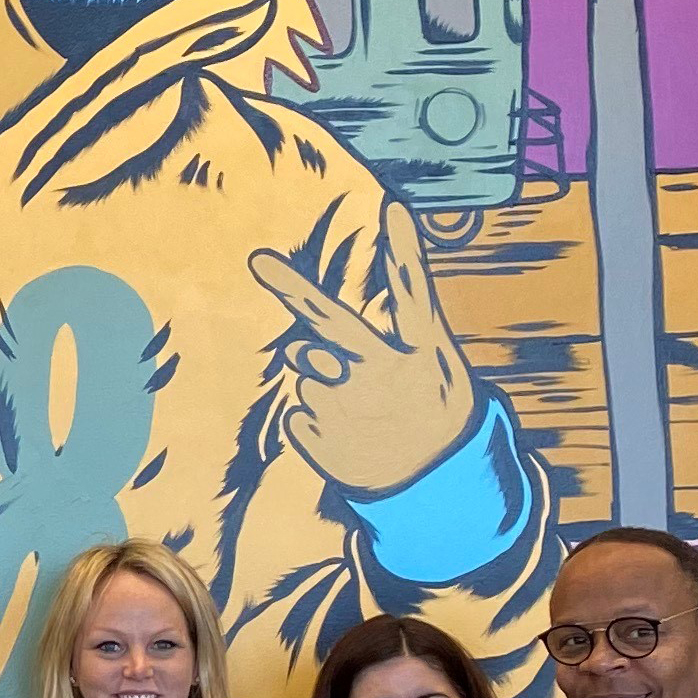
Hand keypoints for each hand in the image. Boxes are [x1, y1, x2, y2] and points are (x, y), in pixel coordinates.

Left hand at [245, 199, 481, 497]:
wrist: (436, 489)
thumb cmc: (434, 413)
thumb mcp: (438, 372)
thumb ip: (386, 343)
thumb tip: (300, 347)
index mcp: (425, 355)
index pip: (417, 293)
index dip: (405, 251)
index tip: (393, 208)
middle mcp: (385, 377)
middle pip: (333, 324)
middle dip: (294, 289)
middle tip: (258, 260)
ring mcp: (350, 409)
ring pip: (309, 371)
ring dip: (325, 382)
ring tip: (364, 410)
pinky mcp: (322, 439)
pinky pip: (299, 411)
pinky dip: (316, 419)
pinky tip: (350, 435)